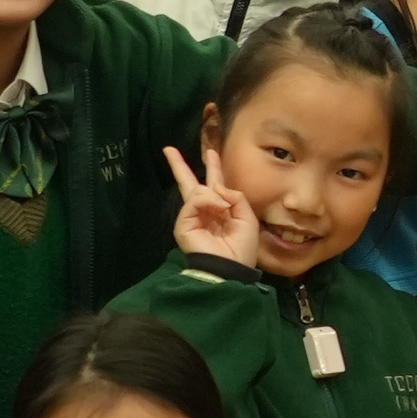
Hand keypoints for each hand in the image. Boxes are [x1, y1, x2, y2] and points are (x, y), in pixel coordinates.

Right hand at [159, 145, 260, 270]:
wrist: (230, 268)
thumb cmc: (242, 248)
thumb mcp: (247, 218)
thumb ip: (235, 197)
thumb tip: (216, 187)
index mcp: (220, 211)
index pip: (215, 186)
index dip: (214, 168)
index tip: (211, 152)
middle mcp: (204, 212)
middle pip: (190, 184)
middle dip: (179, 166)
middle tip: (168, 149)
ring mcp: (191, 218)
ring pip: (197, 191)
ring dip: (213, 195)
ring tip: (223, 209)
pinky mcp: (183, 224)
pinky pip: (194, 201)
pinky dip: (207, 202)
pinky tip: (217, 209)